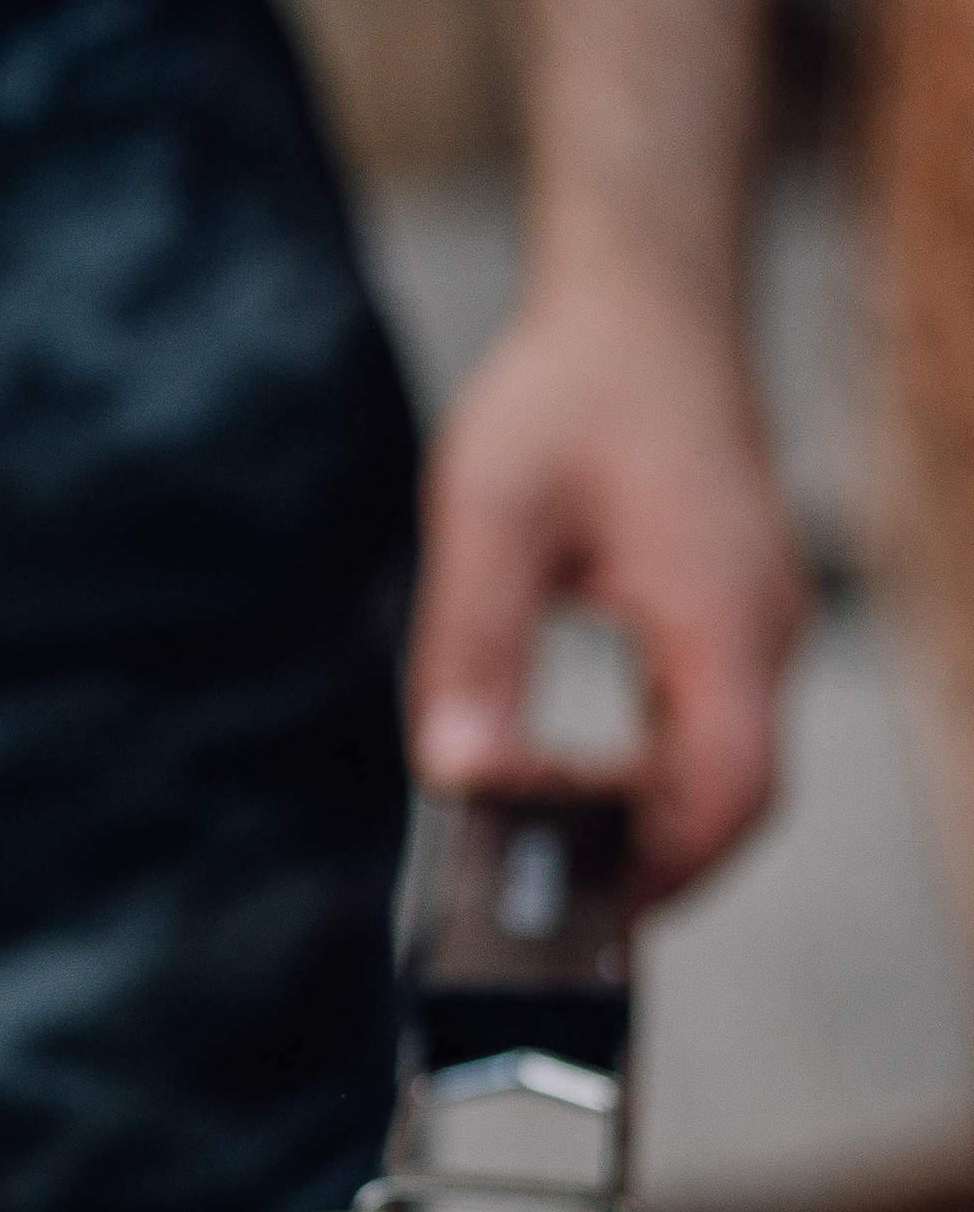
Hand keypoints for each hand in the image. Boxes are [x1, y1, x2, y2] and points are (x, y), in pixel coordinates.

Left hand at [406, 272, 809, 904]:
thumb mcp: (489, 510)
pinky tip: (566, 781)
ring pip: (724, 770)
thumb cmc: (571, 388)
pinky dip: (646, 776)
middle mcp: (762, 628)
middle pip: (733, 797)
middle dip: (643, 862)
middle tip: (533, 897)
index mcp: (718, 609)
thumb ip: (470, 645)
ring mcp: (758, 626)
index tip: (578, 905)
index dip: (662, 865)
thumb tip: (450, 772)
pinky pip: (708, 729)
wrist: (644, 307)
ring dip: (640, 820)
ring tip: (536, 843)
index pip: (729, 785)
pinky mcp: (735, 620)